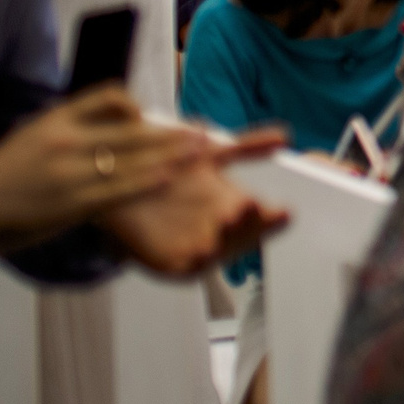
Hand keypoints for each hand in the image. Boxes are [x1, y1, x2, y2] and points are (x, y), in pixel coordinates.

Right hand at [0, 88, 215, 248]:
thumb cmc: (5, 171)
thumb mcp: (35, 133)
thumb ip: (75, 128)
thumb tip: (119, 125)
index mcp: (57, 118)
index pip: (108, 97)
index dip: (138, 105)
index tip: (155, 116)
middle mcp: (66, 140)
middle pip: (132, 131)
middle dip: (172, 133)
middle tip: (204, 132)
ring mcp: (69, 173)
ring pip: (132, 160)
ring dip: (171, 157)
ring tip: (201, 153)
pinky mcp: (71, 203)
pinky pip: (117, 191)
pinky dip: (146, 183)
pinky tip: (169, 178)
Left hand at [101, 132, 291, 277]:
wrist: (119, 187)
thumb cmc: (166, 174)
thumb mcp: (210, 155)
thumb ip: (246, 148)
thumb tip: (282, 136)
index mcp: (233, 207)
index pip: (261, 217)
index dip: (274, 217)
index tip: (284, 211)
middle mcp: (219, 230)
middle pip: (245, 235)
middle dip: (252, 225)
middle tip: (253, 207)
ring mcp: (197, 247)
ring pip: (222, 251)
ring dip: (229, 239)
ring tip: (232, 218)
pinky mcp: (170, 262)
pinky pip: (189, 267)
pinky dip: (199, 260)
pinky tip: (204, 248)